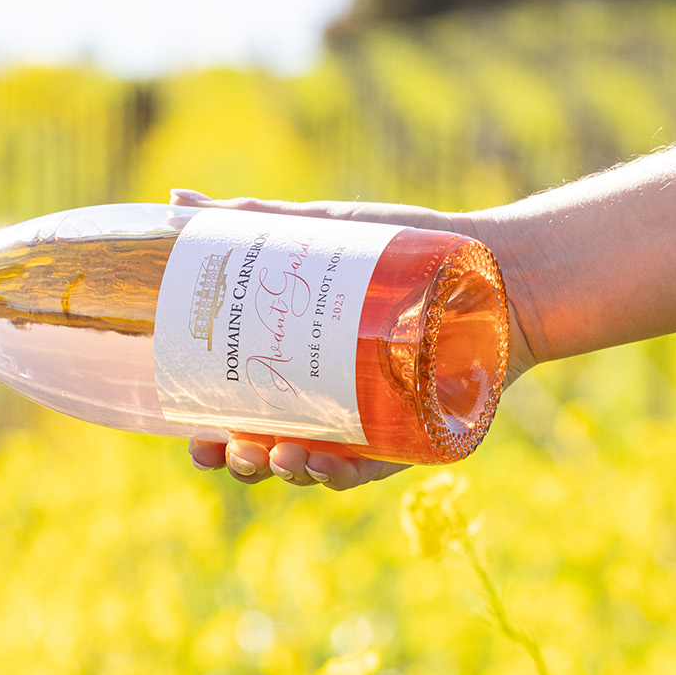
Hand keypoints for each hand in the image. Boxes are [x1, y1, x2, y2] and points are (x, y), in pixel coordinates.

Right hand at [168, 188, 536, 489]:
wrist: (502, 270)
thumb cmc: (410, 249)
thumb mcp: (323, 230)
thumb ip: (251, 221)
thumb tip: (173, 198)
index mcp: (293, 368)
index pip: (236, 411)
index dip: (205, 430)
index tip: (184, 432)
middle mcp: (322, 405)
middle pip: (262, 449)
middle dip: (234, 459)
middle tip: (219, 448)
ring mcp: (363, 427)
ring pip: (306, 467)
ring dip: (279, 470)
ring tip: (273, 454)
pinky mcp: (407, 442)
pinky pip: (364, 473)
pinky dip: (335, 476)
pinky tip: (318, 465)